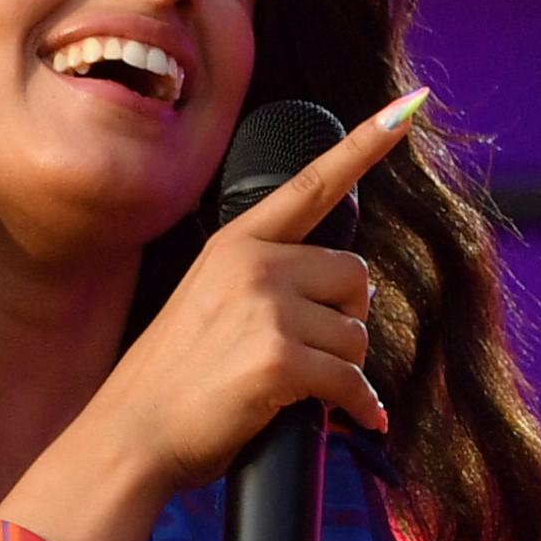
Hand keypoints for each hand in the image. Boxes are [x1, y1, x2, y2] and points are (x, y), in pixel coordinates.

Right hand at [0, 93, 418, 540]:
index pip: (313, 184)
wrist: (131, 433)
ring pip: (357, 333)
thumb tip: (343, 294)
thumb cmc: (176, 379)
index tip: (409, 108)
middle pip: (354, 277)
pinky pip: (352, 381)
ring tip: (298, 387)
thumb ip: (266, 281)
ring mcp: (267, 308)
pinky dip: (358, 408)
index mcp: (237, 243)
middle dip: (345, 320)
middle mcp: (254, 263)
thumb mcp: (209, 301)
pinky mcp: (280, 357)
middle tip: (309, 354)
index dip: (366, 145)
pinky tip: (352, 419)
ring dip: (343, 368)